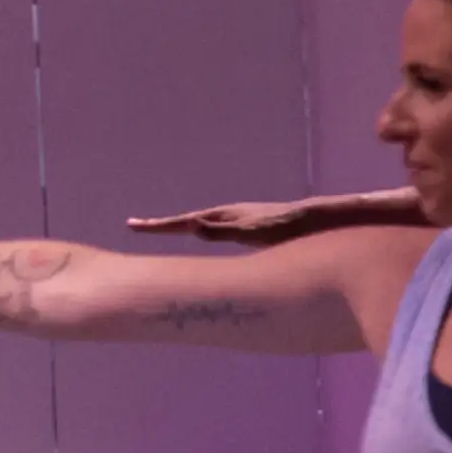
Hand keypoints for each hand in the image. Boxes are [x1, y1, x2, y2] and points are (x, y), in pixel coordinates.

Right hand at [126, 200, 324, 245]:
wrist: (319, 218)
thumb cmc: (289, 227)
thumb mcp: (255, 231)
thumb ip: (225, 231)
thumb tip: (192, 225)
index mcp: (226, 216)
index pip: (184, 222)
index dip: (158, 226)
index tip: (131, 226)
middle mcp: (231, 215)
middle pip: (189, 221)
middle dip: (164, 226)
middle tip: (137, 226)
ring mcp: (242, 220)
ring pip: (204, 225)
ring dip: (181, 227)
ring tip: (161, 230)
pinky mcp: (254, 227)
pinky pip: (219, 231)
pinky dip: (203, 232)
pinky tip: (206, 237)